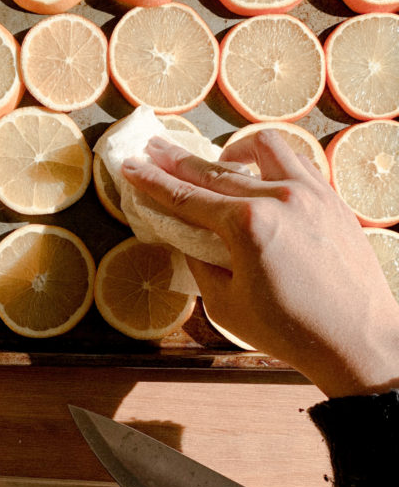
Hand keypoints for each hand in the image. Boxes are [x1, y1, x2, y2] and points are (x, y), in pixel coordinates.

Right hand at [121, 129, 398, 397]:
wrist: (356, 338)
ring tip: (219, 159)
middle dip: (178, 159)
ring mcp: (310, 193)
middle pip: (214, 170)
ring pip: (263, 148)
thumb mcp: (226, 304)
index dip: (153, 182)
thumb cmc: (289, 330)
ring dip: (233, 150)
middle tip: (153, 148)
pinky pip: (297, 162)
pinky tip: (262, 176)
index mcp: (247, 225)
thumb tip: (189, 238)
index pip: (186, 197)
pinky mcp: (332, 199)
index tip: (131, 166)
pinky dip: (272, 163)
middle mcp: (278, 197)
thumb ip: (201, 263)